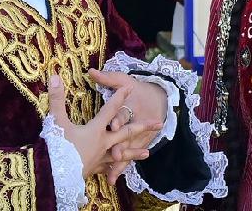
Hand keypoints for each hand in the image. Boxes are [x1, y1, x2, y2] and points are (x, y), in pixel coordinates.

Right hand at [48, 74, 161, 178]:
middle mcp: (103, 143)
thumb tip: (54, 77)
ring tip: (148, 153)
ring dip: (134, 153)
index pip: (110, 109)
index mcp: (96, 129)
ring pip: (122, 154)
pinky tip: (117, 174)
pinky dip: (114, 170)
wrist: (54, 176)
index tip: (129, 88)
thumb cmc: (57, 147)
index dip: (119, 97)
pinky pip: (108, 168)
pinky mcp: (95, 170)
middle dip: (142, 126)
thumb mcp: (57, 121)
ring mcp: (101, 158)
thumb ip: (57, 99)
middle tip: (159, 122)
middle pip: (126, 132)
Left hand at [89, 68, 168, 183]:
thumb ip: (108, 78)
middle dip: (121, 145)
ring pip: (128, 150)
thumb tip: (91, 71)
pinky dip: (119, 169)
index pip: (124, 113)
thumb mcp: (124, 80)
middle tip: (114, 154)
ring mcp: (135, 136)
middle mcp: (133, 123)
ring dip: (121, 161)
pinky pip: (127, 158)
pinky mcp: (135, 145)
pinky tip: (110, 179)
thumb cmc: (138, 89)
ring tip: (112, 174)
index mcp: (131, 106)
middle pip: (128, 135)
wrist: (160, 99)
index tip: (113, 124)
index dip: (119, 119)